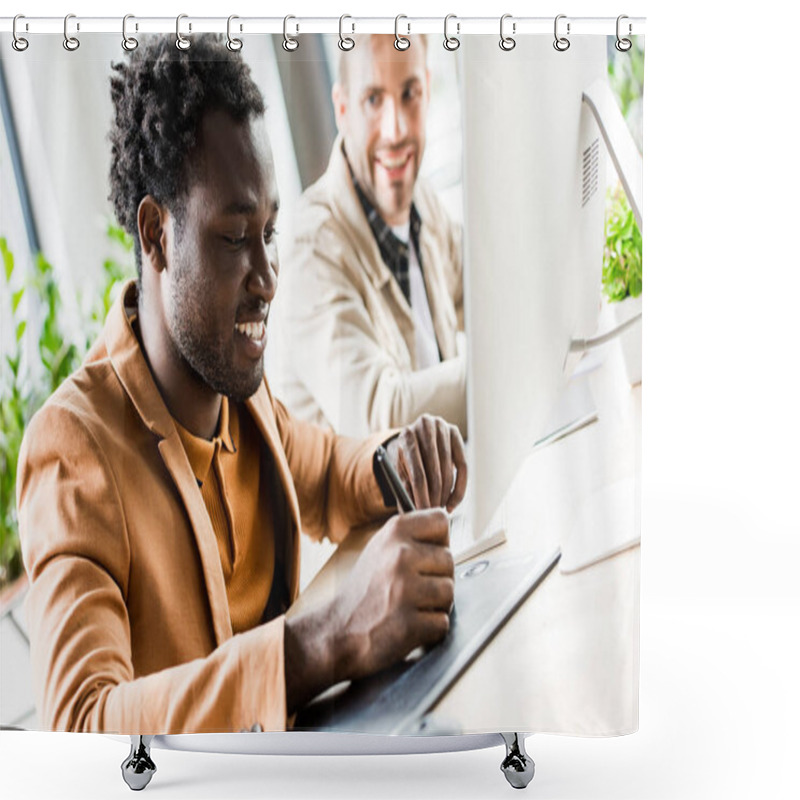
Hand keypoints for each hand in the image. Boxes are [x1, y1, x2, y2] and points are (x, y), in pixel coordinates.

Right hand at [332, 509, 454, 679]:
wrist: (336, 631)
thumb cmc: (363, 591)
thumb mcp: (380, 548)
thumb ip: (411, 538)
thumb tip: (445, 535)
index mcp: (394, 532)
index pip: (441, 521)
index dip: (438, 541)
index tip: (426, 554)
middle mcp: (400, 555)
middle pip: (449, 560)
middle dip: (437, 577)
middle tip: (413, 589)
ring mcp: (405, 589)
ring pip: (449, 592)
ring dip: (435, 605)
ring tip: (410, 607)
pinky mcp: (409, 623)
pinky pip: (442, 622)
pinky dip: (430, 630)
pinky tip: (409, 625)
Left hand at [384, 414, 466, 511]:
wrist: (413, 436)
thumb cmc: (405, 458)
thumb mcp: (399, 471)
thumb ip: (404, 490)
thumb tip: (412, 515)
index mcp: (406, 436)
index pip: (417, 472)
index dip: (421, 496)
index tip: (422, 513)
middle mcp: (425, 427)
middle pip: (434, 471)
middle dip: (434, 496)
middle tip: (433, 513)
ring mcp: (442, 427)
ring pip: (450, 469)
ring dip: (446, 494)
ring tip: (440, 509)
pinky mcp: (456, 433)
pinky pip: (463, 466)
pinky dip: (459, 487)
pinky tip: (452, 502)